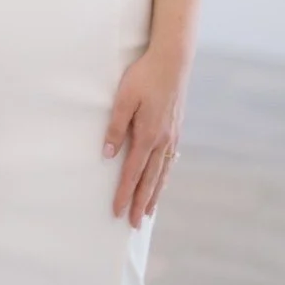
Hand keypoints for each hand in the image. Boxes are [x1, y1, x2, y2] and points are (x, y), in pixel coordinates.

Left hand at [104, 49, 186, 227]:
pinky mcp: (176, 129)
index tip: (116, 211)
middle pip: (149, 179)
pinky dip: (164, 176)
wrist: (172, 61)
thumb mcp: (122, 99)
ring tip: (147, 212)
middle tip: (132, 224)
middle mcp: (162, 140)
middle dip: (139, 202)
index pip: (132, 172)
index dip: (123, 193)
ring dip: (154, 194)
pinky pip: (170, 160)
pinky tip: (162, 181)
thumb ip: (114, 127)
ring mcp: (172, 136)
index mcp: (147, 135)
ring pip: (162, 173)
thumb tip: (107, 155)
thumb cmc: (143, 76)